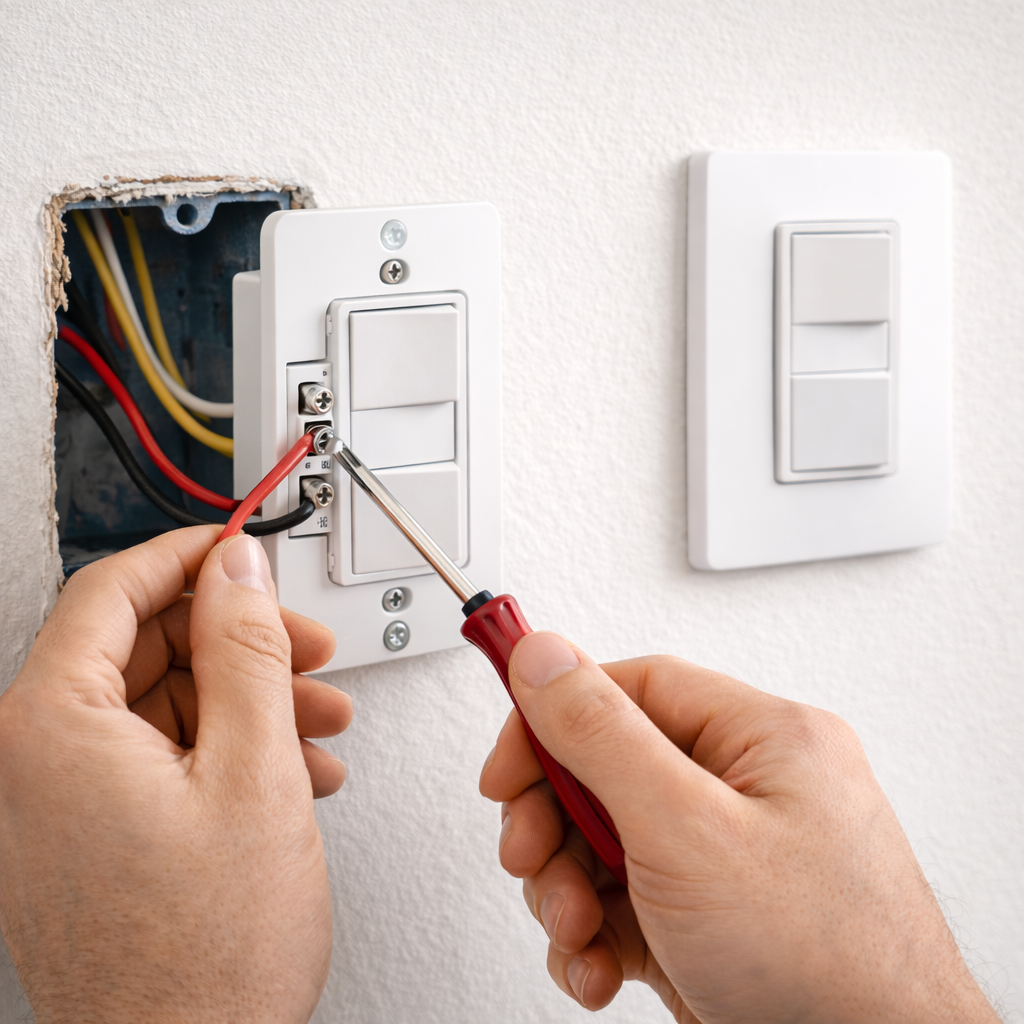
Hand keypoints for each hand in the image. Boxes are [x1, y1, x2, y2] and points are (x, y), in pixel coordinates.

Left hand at [0, 527, 350, 1023]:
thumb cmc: (205, 960)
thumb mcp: (253, 770)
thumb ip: (245, 649)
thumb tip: (236, 568)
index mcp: (51, 728)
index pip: (112, 590)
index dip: (190, 556)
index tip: (242, 548)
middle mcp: (32, 763)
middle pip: (143, 647)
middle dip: (239, 641)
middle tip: (306, 650)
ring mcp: (56, 807)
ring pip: (160, 705)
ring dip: (248, 701)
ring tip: (318, 723)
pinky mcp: (87, 841)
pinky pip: (156, 760)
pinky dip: (227, 751)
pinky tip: (290, 773)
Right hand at [480, 633, 997, 1022]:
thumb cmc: (824, 962)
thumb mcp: (686, 829)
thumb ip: (602, 736)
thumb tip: (543, 655)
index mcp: (760, 740)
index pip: (633, 688)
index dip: (556, 717)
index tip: (506, 762)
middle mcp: (745, 790)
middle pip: (609, 769)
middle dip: (554, 821)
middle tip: (528, 854)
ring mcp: (726, 859)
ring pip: (607, 842)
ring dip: (567, 889)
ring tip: (574, 931)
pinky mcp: (707, 918)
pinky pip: (626, 900)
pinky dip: (595, 935)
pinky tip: (597, 968)